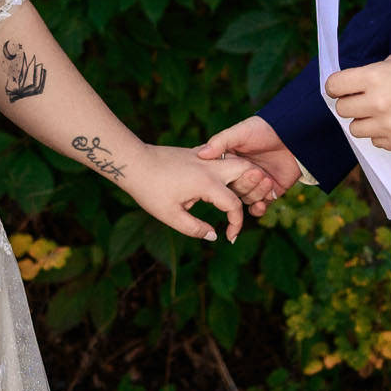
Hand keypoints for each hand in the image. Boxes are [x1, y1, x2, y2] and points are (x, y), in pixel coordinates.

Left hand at [117, 142, 249, 241]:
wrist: (133, 161)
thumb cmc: (149, 190)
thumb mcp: (170, 216)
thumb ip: (195, 229)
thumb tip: (214, 236)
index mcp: (207, 184)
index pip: (234, 205)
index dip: (236, 224)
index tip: (230, 237)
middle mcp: (210, 167)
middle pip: (247, 171)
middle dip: (256, 188)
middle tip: (256, 205)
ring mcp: (204, 157)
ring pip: (237, 160)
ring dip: (246, 175)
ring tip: (244, 194)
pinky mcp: (197, 153)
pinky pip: (222, 158)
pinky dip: (231, 169)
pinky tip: (224, 182)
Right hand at [198, 115, 298, 217]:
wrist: (295, 134)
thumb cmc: (265, 129)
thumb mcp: (241, 132)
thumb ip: (221, 141)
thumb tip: (201, 154)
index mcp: (230, 162)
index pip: (220, 178)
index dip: (225, 180)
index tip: (231, 175)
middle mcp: (241, 175)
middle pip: (235, 190)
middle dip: (246, 184)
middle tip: (258, 171)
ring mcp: (256, 184)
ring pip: (247, 199)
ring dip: (256, 193)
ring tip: (267, 179)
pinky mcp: (271, 192)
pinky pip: (260, 206)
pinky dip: (259, 208)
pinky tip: (262, 203)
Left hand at [326, 52, 390, 151]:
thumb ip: (374, 72)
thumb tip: (356, 84)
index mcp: (374, 77)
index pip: (334, 85)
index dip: (336, 86)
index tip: (341, 88)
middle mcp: (377, 103)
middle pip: (342, 109)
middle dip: (349, 103)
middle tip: (363, 100)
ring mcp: (387, 126)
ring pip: (355, 129)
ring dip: (364, 121)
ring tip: (382, 113)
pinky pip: (376, 142)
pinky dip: (382, 134)